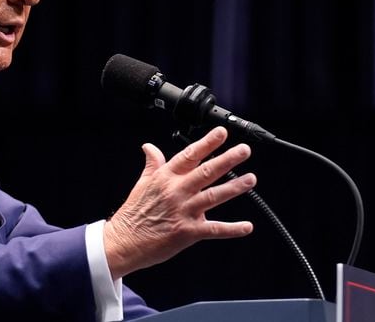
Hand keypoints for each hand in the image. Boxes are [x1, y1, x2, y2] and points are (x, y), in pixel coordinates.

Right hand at [103, 126, 256, 279]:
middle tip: (244, 150)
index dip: (207, 143)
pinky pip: (215, 229)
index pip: (189, 155)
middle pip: (206, 172)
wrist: (124, 241)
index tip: (222, 133)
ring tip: (251, 179)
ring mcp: (183, 211)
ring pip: (214, 196)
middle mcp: (176, 191)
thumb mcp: (141, 183)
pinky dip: (232, 229)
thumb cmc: (133, 214)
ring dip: (235, 187)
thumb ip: (152, 164)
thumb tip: (149, 147)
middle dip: (228, 159)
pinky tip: (247, 226)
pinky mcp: (188, 232)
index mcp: (165, 177)